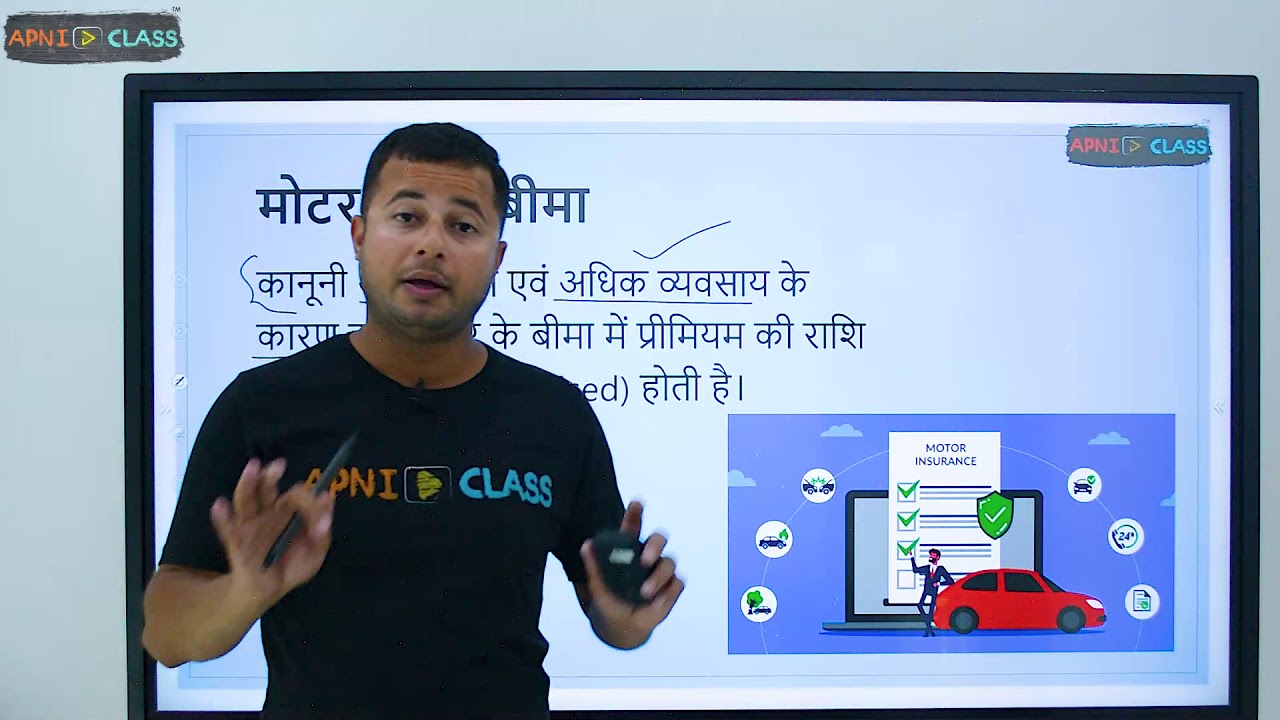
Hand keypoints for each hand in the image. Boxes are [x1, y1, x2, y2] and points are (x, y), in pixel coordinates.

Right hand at [210, 458, 335, 608]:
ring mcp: (249, 525)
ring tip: (252, 468)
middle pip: (265, 489)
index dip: (306, 497)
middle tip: (279, 465)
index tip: (318, 498)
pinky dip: (222, 517)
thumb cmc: (293, 565)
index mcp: (286, 511)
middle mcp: (266, 512)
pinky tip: (220, 505)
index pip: (295, 496)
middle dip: (270, 476)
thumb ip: (322, 529)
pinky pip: (227, 529)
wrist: (270, 590)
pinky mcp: (236, 543)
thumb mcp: (315, 550)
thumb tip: (329, 499)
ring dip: (248, 484)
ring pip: (246, 500)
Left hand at [580, 500, 684, 645]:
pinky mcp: (672, 587)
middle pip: (659, 539)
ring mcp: (662, 570)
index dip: (636, 513)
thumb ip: (593, 568)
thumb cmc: (610, 601)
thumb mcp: (598, 587)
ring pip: (669, 563)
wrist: (623, 628)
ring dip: (658, 577)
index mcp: (629, 550)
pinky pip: (676, 584)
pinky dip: (667, 593)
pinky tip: (657, 602)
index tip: (637, 502)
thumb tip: (586, 546)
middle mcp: (649, 555)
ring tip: (644, 593)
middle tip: (645, 560)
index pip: (634, 527)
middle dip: (655, 546)